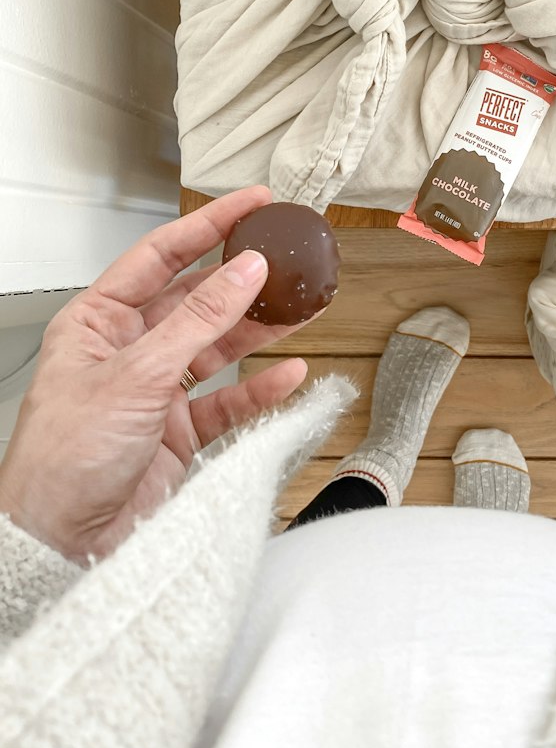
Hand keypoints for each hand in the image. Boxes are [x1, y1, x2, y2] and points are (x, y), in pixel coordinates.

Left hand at [0, 187, 312, 562]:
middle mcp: (127, 351)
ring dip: (261, 330)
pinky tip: (288, 374)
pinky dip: (261, 390)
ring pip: (219, 349)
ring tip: (303, 308)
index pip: (160, 257)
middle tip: (288, 257)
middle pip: (197, 300)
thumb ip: (198, 322)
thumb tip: (243, 272)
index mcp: (97, 322)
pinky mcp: (178, 433)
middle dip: (244, 280)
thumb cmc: (63, 461)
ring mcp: (155, 392)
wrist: (60, 542)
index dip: (209, 226)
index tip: (252, 205)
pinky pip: (230, 402)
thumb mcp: (135, 375)